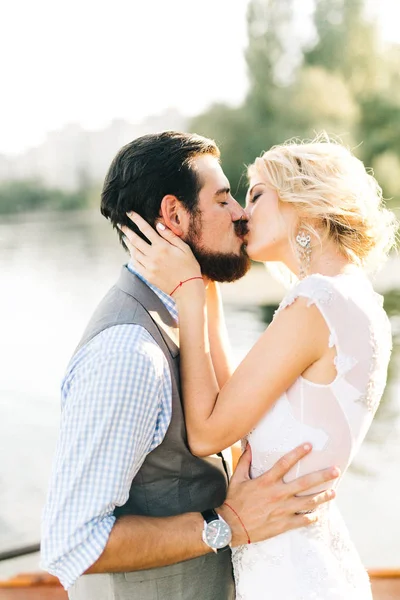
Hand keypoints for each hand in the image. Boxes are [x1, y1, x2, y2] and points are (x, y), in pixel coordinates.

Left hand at [119, 212, 201, 296]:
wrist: (187, 288)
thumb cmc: (189, 267)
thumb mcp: (184, 248)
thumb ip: (170, 236)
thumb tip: (158, 225)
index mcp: (162, 247)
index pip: (146, 229)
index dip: (136, 219)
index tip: (129, 213)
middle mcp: (153, 255)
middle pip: (135, 240)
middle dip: (126, 230)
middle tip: (120, 225)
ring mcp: (149, 266)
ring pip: (133, 252)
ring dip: (128, 243)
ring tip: (125, 237)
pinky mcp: (147, 275)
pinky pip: (135, 264)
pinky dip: (132, 257)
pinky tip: (132, 252)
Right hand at [217, 443, 338, 545]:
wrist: (231, 526)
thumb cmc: (234, 500)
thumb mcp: (237, 478)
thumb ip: (245, 460)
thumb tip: (248, 444)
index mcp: (266, 481)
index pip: (285, 463)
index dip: (298, 453)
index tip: (309, 446)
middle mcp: (277, 494)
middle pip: (304, 483)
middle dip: (322, 476)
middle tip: (336, 471)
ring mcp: (282, 510)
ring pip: (308, 502)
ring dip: (322, 497)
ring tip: (334, 492)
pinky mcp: (283, 524)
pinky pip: (302, 521)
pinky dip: (312, 518)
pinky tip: (318, 514)